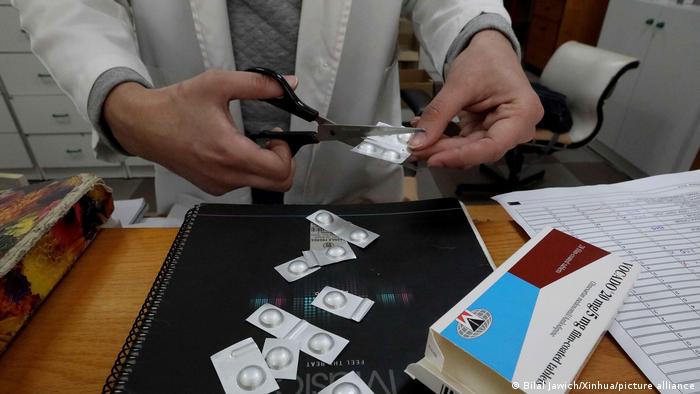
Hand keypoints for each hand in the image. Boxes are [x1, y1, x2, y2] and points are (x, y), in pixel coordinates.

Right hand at [104, 70, 295, 195]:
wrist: (142, 125)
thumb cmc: (176, 106)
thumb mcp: (218, 84)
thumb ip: (258, 83)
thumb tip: (289, 82)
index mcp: (230, 153)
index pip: (280, 170)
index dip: (287, 152)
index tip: (277, 135)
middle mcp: (226, 176)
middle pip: (278, 184)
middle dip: (283, 161)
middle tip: (272, 141)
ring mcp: (218, 185)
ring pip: (261, 184)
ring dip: (265, 165)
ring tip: (251, 141)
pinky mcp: (212, 187)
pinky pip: (242, 184)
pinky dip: (248, 169)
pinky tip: (235, 149)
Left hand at [409, 30, 542, 167]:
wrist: (488, 50)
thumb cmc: (486, 59)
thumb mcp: (459, 84)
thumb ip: (438, 114)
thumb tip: (419, 141)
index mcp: (523, 113)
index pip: (492, 147)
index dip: (461, 156)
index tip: (434, 158)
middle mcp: (517, 128)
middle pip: (478, 150)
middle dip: (444, 151)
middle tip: (416, 149)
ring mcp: (501, 131)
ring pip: (467, 149)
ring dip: (441, 147)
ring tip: (416, 142)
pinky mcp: (486, 131)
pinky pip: (463, 143)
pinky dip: (443, 139)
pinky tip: (425, 134)